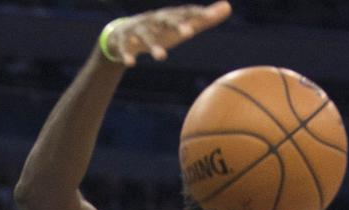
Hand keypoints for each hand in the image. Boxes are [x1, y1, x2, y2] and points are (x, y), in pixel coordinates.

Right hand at [104, 2, 231, 66]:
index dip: (195, 14)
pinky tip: (131, 64)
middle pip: (165, 20)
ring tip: (162, 57)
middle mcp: (152, 19)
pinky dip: (126, 54)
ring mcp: (136, 29)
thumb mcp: (180, 25)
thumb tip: (228, 6)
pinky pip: (123, 47)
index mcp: (168, 16)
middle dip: (176, 25)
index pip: (184, 12)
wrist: (121, 34)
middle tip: (189, 32)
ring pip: (145, 35)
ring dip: (153, 45)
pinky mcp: (121, 40)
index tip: (209, 17)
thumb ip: (202, 18)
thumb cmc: (158, 30)